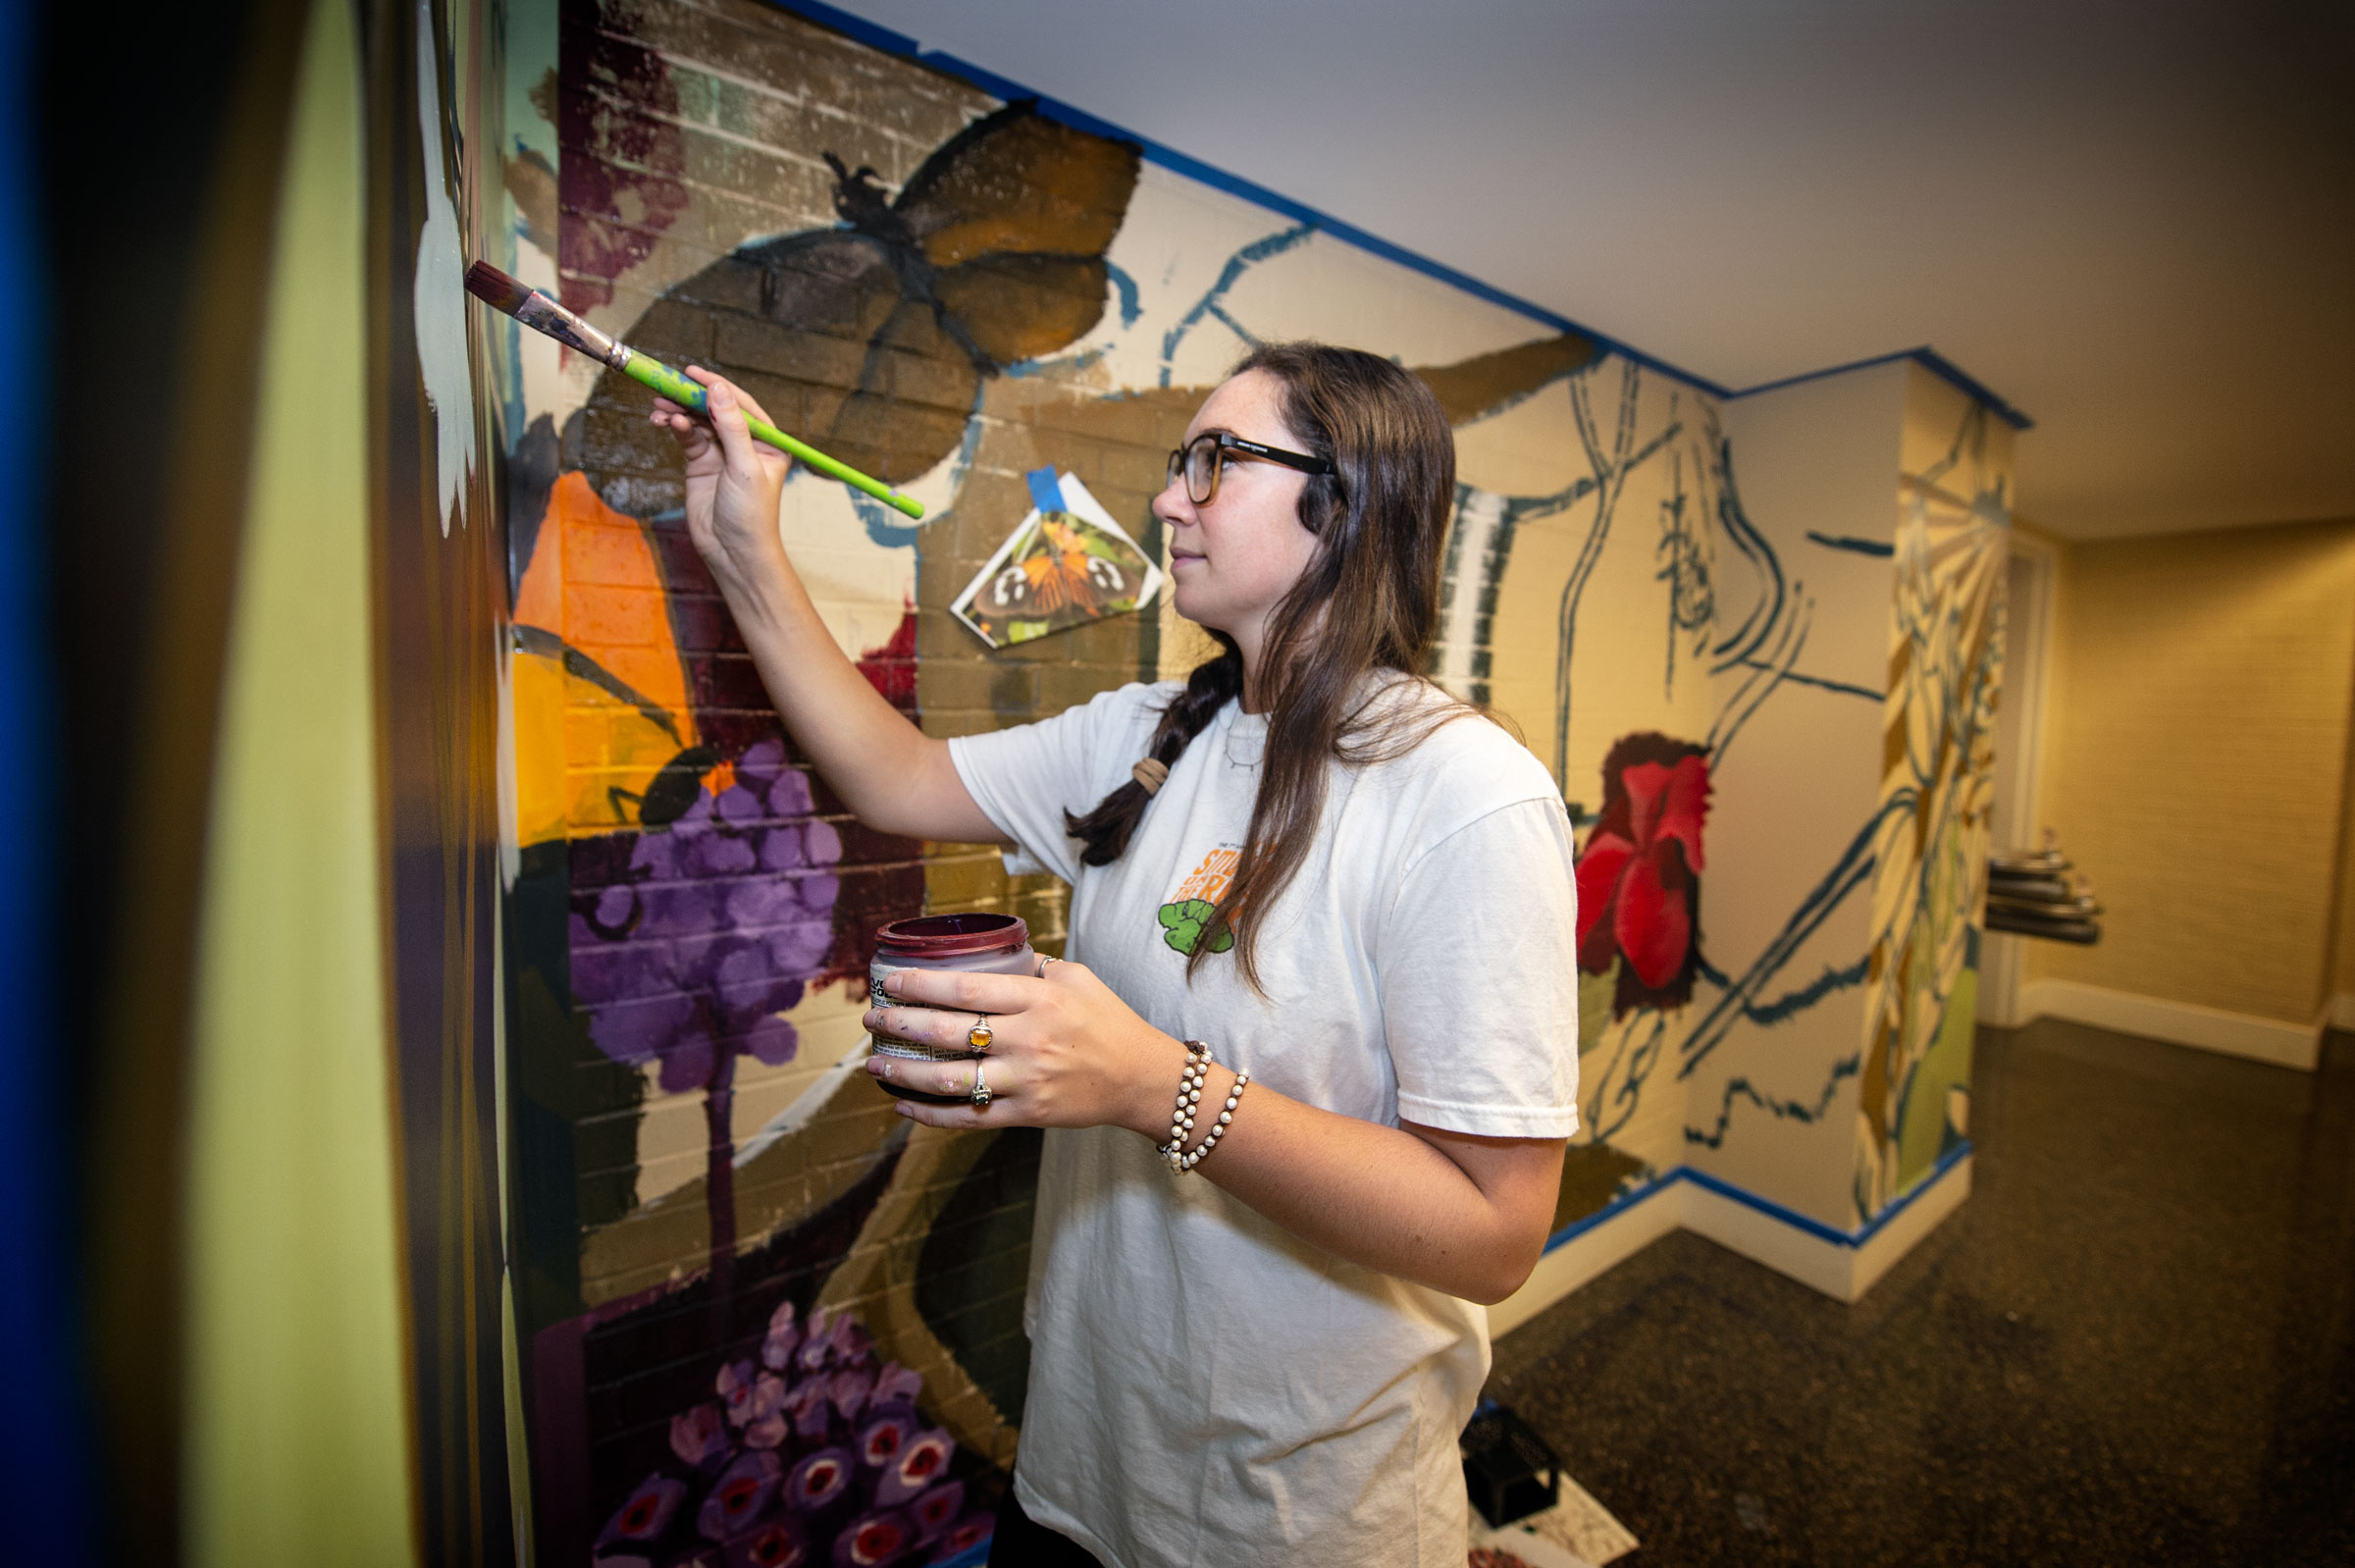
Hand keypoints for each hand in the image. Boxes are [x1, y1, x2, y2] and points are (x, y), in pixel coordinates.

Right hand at [650, 366, 792, 592]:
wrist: (732, 552)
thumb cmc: (750, 514)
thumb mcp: (744, 466)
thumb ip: (731, 426)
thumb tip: (717, 389)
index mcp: (767, 442)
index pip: (740, 404)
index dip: (716, 386)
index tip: (692, 372)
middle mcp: (745, 444)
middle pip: (715, 409)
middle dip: (691, 397)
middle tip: (667, 386)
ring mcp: (722, 453)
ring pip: (697, 421)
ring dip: (678, 412)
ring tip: (659, 407)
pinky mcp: (701, 464)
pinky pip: (687, 437)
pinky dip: (675, 427)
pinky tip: (664, 422)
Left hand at [861, 958, 1185, 1135]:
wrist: (1141, 1078)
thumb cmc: (1109, 1021)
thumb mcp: (1078, 978)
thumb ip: (1035, 966)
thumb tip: (994, 954)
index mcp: (1039, 999)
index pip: (967, 989)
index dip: (922, 985)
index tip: (891, 981)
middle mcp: (1029, 1039)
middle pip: (949, 1030)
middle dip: (900, 1023)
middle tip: (871, 1019)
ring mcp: (1026, 1080)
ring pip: (950, 1078)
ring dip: (905, 1071)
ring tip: (875, 1063)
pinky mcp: (1027, 1113)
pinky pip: (969, 1117)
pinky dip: (931, 1115)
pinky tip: (904, 1105)